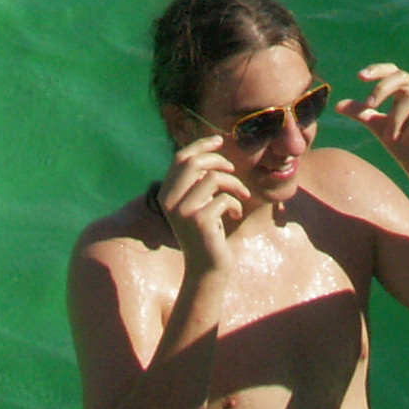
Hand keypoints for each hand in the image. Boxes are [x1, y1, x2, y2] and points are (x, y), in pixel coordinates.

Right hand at [153, 137, 242, 275]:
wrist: (207, 268)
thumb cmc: (207, 231)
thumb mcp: (196, 203)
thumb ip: (196, 181)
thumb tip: (211, 150)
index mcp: (166, 193)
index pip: (181, 158)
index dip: (201, 145)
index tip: (220, 140)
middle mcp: (170, 200)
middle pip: (194, 163)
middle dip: (218, 160)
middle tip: (233, 170)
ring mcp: (183, 211)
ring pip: (212, 178)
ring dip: (233, 184)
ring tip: (241, 195)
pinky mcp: (199, 221)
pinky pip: (223, 198)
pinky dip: (235, 203)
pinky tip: (236, 214)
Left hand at [338, 64, 408, 182]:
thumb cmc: (403, 146)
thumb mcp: (378, 128)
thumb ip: (362, 114)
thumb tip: (337, 105)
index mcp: (407, 90)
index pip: (393, 71)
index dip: (378, 70)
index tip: (360, 77)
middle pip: (402, 77)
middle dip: (382, 88)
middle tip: (369, 104)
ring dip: (396, 119)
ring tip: (390, 138)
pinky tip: (406, 141)